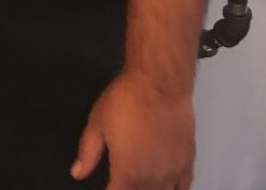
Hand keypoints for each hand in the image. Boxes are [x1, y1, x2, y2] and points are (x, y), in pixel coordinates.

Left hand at [71, 71, 194, 189]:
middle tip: (124, 179)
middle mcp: (151, 179)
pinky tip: (168, 184)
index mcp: (127, 172)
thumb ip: (87, 152)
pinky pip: (183, 187)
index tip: (108, 185)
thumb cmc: (125, 101)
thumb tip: (77, 173)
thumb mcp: (98, 123)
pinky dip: (175, 189)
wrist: (158, 84)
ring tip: (143, 183)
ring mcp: (173, 172)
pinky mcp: (188, 161)